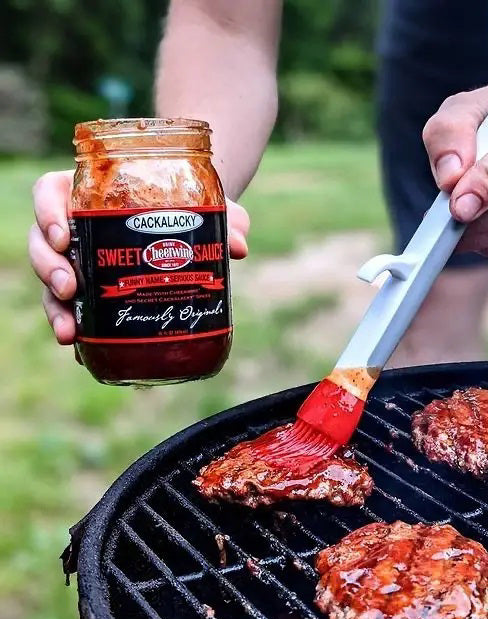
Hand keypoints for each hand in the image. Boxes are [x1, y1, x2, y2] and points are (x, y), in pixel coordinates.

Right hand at [29, 170, 249, 344]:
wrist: (191, 225)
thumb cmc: (189, 207)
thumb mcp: (208, 205)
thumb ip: (225, 218)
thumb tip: (238, 247)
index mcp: (90, 194)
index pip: (50, 193)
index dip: (46, 211)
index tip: (64, 234)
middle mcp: (78, 227)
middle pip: (43, 243)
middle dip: (49, 267)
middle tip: (69, 287)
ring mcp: (82, 261)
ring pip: (50, 280)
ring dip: (54, 307)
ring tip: (70, 333)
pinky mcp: (92, 292)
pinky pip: (74, 309)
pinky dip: (77, 329)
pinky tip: (82, 351)